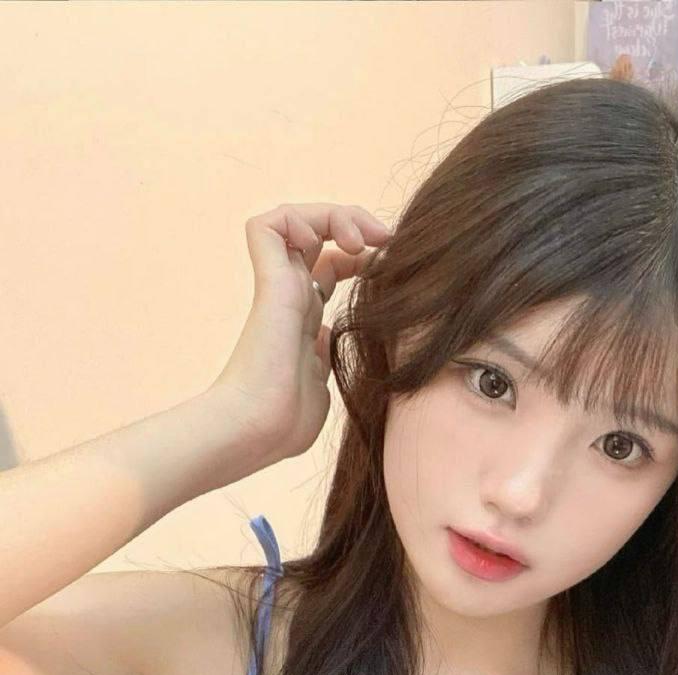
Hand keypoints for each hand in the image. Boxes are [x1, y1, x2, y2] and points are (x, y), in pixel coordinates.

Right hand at [208, 201, 391, 460]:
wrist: (260, 429)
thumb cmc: (287, 422)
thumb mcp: (324, 386)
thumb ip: (328, 359)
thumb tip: (330, 342)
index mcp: (304, 319)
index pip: (330, 267)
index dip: (362, 257)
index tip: (391, 265)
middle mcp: (290, 298)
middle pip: (315, 234)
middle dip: (354, 223)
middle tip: (386, 239)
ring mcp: (278, 289)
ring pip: (294, 219)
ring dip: (334, 215)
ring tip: (361, 241)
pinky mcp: (269, 284)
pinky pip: (266, 225)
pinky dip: (298, 218)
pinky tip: (330, 243)